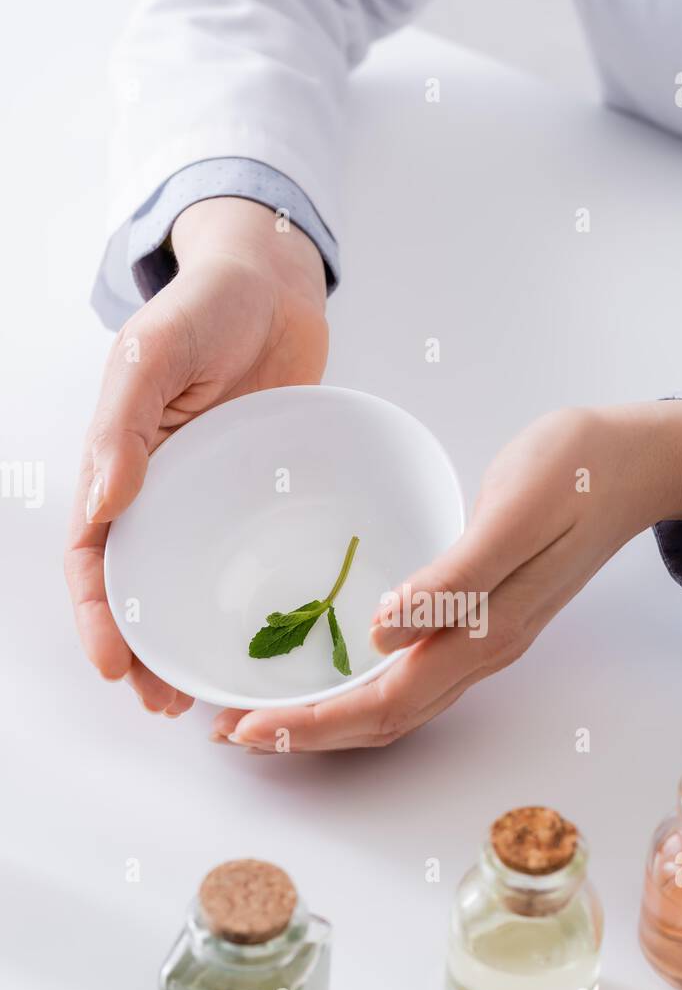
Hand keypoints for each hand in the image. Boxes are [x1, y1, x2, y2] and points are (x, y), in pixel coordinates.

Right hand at [65, 197, 327, 713]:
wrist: (277, 285)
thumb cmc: (207, 306)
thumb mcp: (151, 354)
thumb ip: (123, 425)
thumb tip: (102, 504)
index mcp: (122, 466)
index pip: (95, 556)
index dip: (97, 616)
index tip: (115, 665)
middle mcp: (163, 494)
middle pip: (141, 589)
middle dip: (144, 652)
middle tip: (164, 705)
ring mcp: (213, 501)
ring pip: (194, 587)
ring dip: (193, 643)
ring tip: (208, 697)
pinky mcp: (260, 499)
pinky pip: (250, 559)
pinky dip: (250, 603)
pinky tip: (272, 640)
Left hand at [214, 399, 681, 750]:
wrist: (639, 461)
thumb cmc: (575, 472)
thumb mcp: (514, 513)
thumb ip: (452, 581)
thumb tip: (383, 634)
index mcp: (483, 633)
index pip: (383, 702)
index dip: (312, 723)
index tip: (245, 727)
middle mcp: (482, 651)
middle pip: (383, 718)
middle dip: (305, 733)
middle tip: (231, 732)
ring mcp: (486, 641)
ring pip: (396, 705)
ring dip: (329, 718)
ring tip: (266, 715)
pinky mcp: (486, 620)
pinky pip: (411, 677)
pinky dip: (359, 688)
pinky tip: (333, 670)